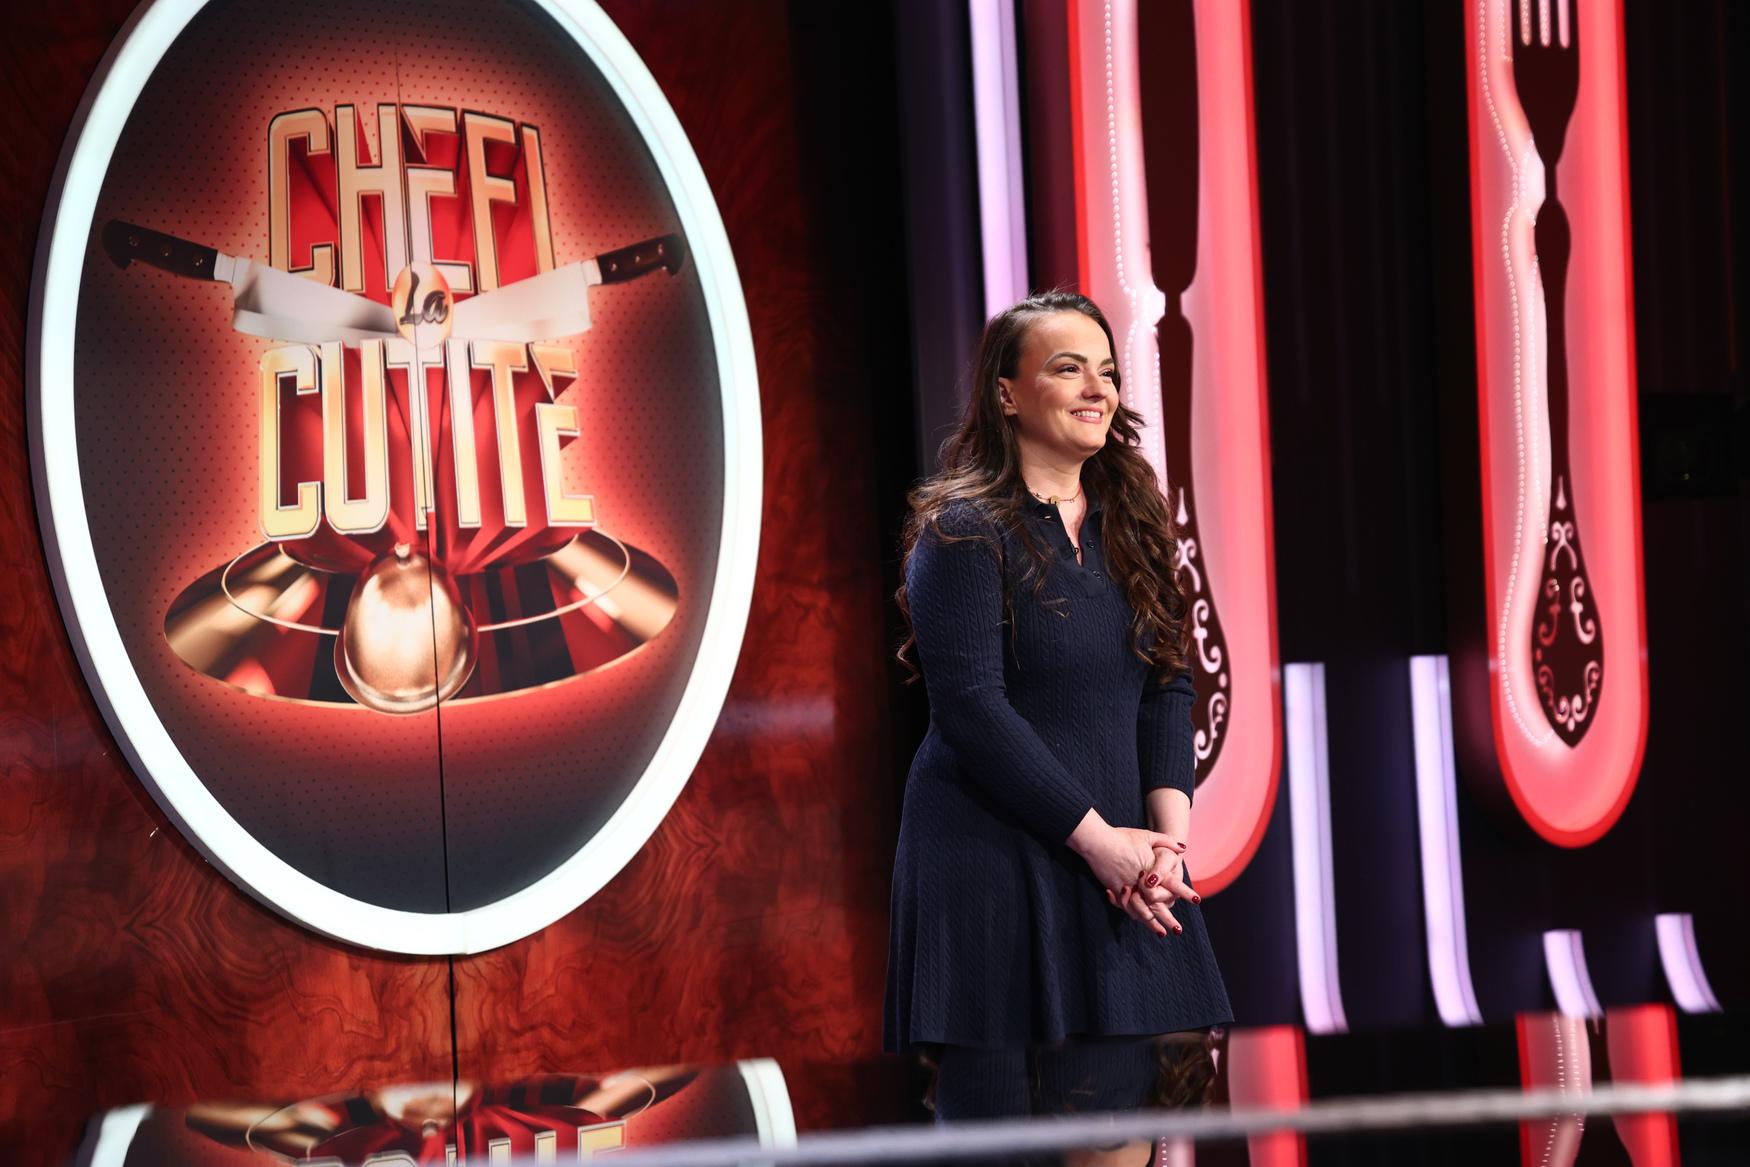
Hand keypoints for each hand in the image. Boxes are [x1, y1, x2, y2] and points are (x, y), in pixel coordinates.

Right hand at [1068, 813, 1184, 934]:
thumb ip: (1166, 841)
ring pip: (1142, 910)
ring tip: (1161, 933)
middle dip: (1169, 919)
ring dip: (1152, 923)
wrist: (1098, 841)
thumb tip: (1183, 848)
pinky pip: (1126, 906)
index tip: (1197, 900)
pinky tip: (1139, 920)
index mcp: (1152, 868)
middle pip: (1158, 904)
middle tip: (1179, 931)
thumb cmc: (1122, 836)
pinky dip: (1133, 914)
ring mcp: (1128, 887)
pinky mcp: (1115, 889)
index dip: (1185, 892)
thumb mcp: (1146, 835)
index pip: (1172, 883)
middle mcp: (1142, 881)